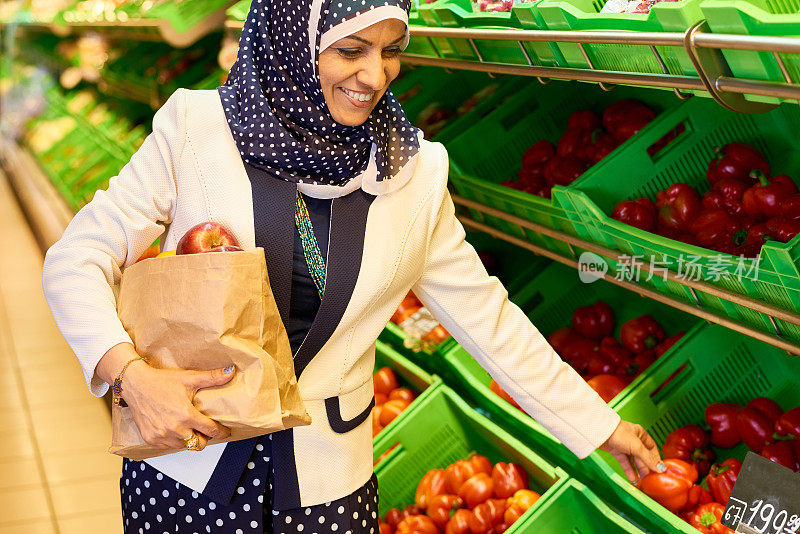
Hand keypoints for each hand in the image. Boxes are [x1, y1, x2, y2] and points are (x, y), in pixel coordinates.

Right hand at [97, 343, 234, 450]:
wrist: (135, 384)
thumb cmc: (162, 381)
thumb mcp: (189, 378)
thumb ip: (212, 377)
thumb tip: (231, 371)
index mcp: (186, 415)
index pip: (211, 431)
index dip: (221, 432)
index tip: (225, 431)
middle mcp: (174, 428)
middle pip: (198, 444)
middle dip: (204, 438)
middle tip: (204, 429)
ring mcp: (161, 435)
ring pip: (183, 446)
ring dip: (189, 439)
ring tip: (190, 428)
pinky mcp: (150, 439)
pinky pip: (168, 447)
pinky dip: (174, 441)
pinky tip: (175, 430)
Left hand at [599, 420, 665, 484]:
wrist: (599, 432)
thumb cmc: (618, 433)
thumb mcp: (637, 447)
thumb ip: (648, 459)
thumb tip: (660, 468)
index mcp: (640, 434)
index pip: (652, 447)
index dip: (656, 458)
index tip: (660, 469)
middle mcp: (633, 439)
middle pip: (643, 456)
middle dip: (646, 467)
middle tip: (651, 478)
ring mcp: (624, 446)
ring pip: (633, 460)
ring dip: (638, 471)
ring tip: (643, 481)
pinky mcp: (616, 451)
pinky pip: (625, 463)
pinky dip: (629, 471)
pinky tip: (633, 479)